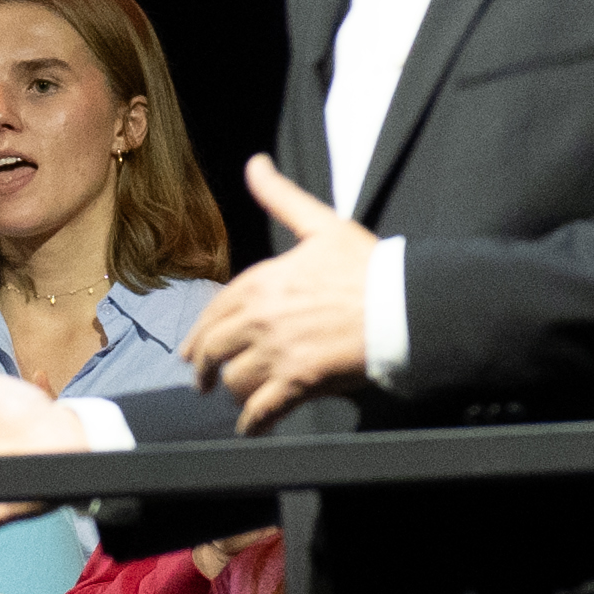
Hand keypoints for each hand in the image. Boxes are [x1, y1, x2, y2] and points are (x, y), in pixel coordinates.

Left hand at [179, 154, 378, 432]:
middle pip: (213, 351)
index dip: (199, 335)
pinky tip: (251, 428)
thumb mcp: (321, 225)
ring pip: (235, 381)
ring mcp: (276, 351)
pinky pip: (261, 410)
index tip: (192, 351)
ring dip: (235, 392)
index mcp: (261, 281)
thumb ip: (281, 198)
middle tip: (202, 381)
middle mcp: (260, 317)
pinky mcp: (297, 381)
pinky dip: (253, 423)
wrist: (402, 305)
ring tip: (238, 398)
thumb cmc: (367, 266)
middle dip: (204, 369)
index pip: (213, 313)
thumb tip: (256, 164)